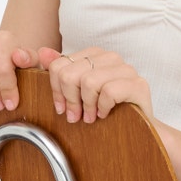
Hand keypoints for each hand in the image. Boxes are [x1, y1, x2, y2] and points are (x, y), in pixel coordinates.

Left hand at [37, 45, 153, 123]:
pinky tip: (104, 114)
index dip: (55, 90)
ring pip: (89, 82)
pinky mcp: (138, 84)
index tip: (61, 107)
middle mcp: (110, 57)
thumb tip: (42, 52)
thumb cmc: (105, 109)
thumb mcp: (77, 92)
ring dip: (87, 106)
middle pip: (70, 74)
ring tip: (90, 117)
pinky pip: (109, 92)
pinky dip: (102, 107)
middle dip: (70, 100)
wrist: (138, 128)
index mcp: (94, 55)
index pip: (59, 65)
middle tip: (75, 116)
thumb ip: (60, 71)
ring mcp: (126, 69)